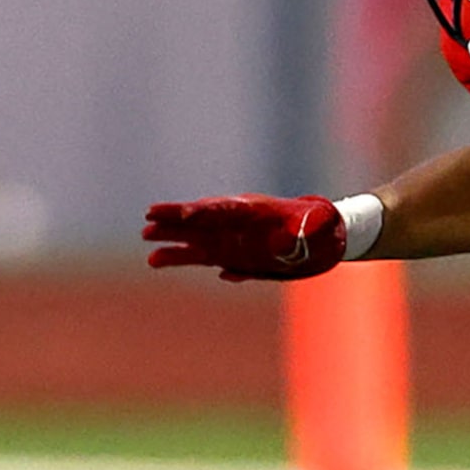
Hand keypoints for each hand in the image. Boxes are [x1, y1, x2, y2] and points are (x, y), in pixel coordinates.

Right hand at [143, 194, 344, 280]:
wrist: (323, 237)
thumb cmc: (322, 228)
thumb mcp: (319, 228)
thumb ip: (304, 232)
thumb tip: (287, 243)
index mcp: (257, 212)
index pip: (225, 209)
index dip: (205, 211)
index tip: (185, 213)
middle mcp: (238, 224)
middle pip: (201, 219)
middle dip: (176, 218)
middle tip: (148, 216)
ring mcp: (232, 239)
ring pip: (195, 238)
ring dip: (171, 240)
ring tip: (146, 245)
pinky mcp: (230, 254)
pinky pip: (201, 256)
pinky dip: (181, 257)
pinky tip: (158, 260)